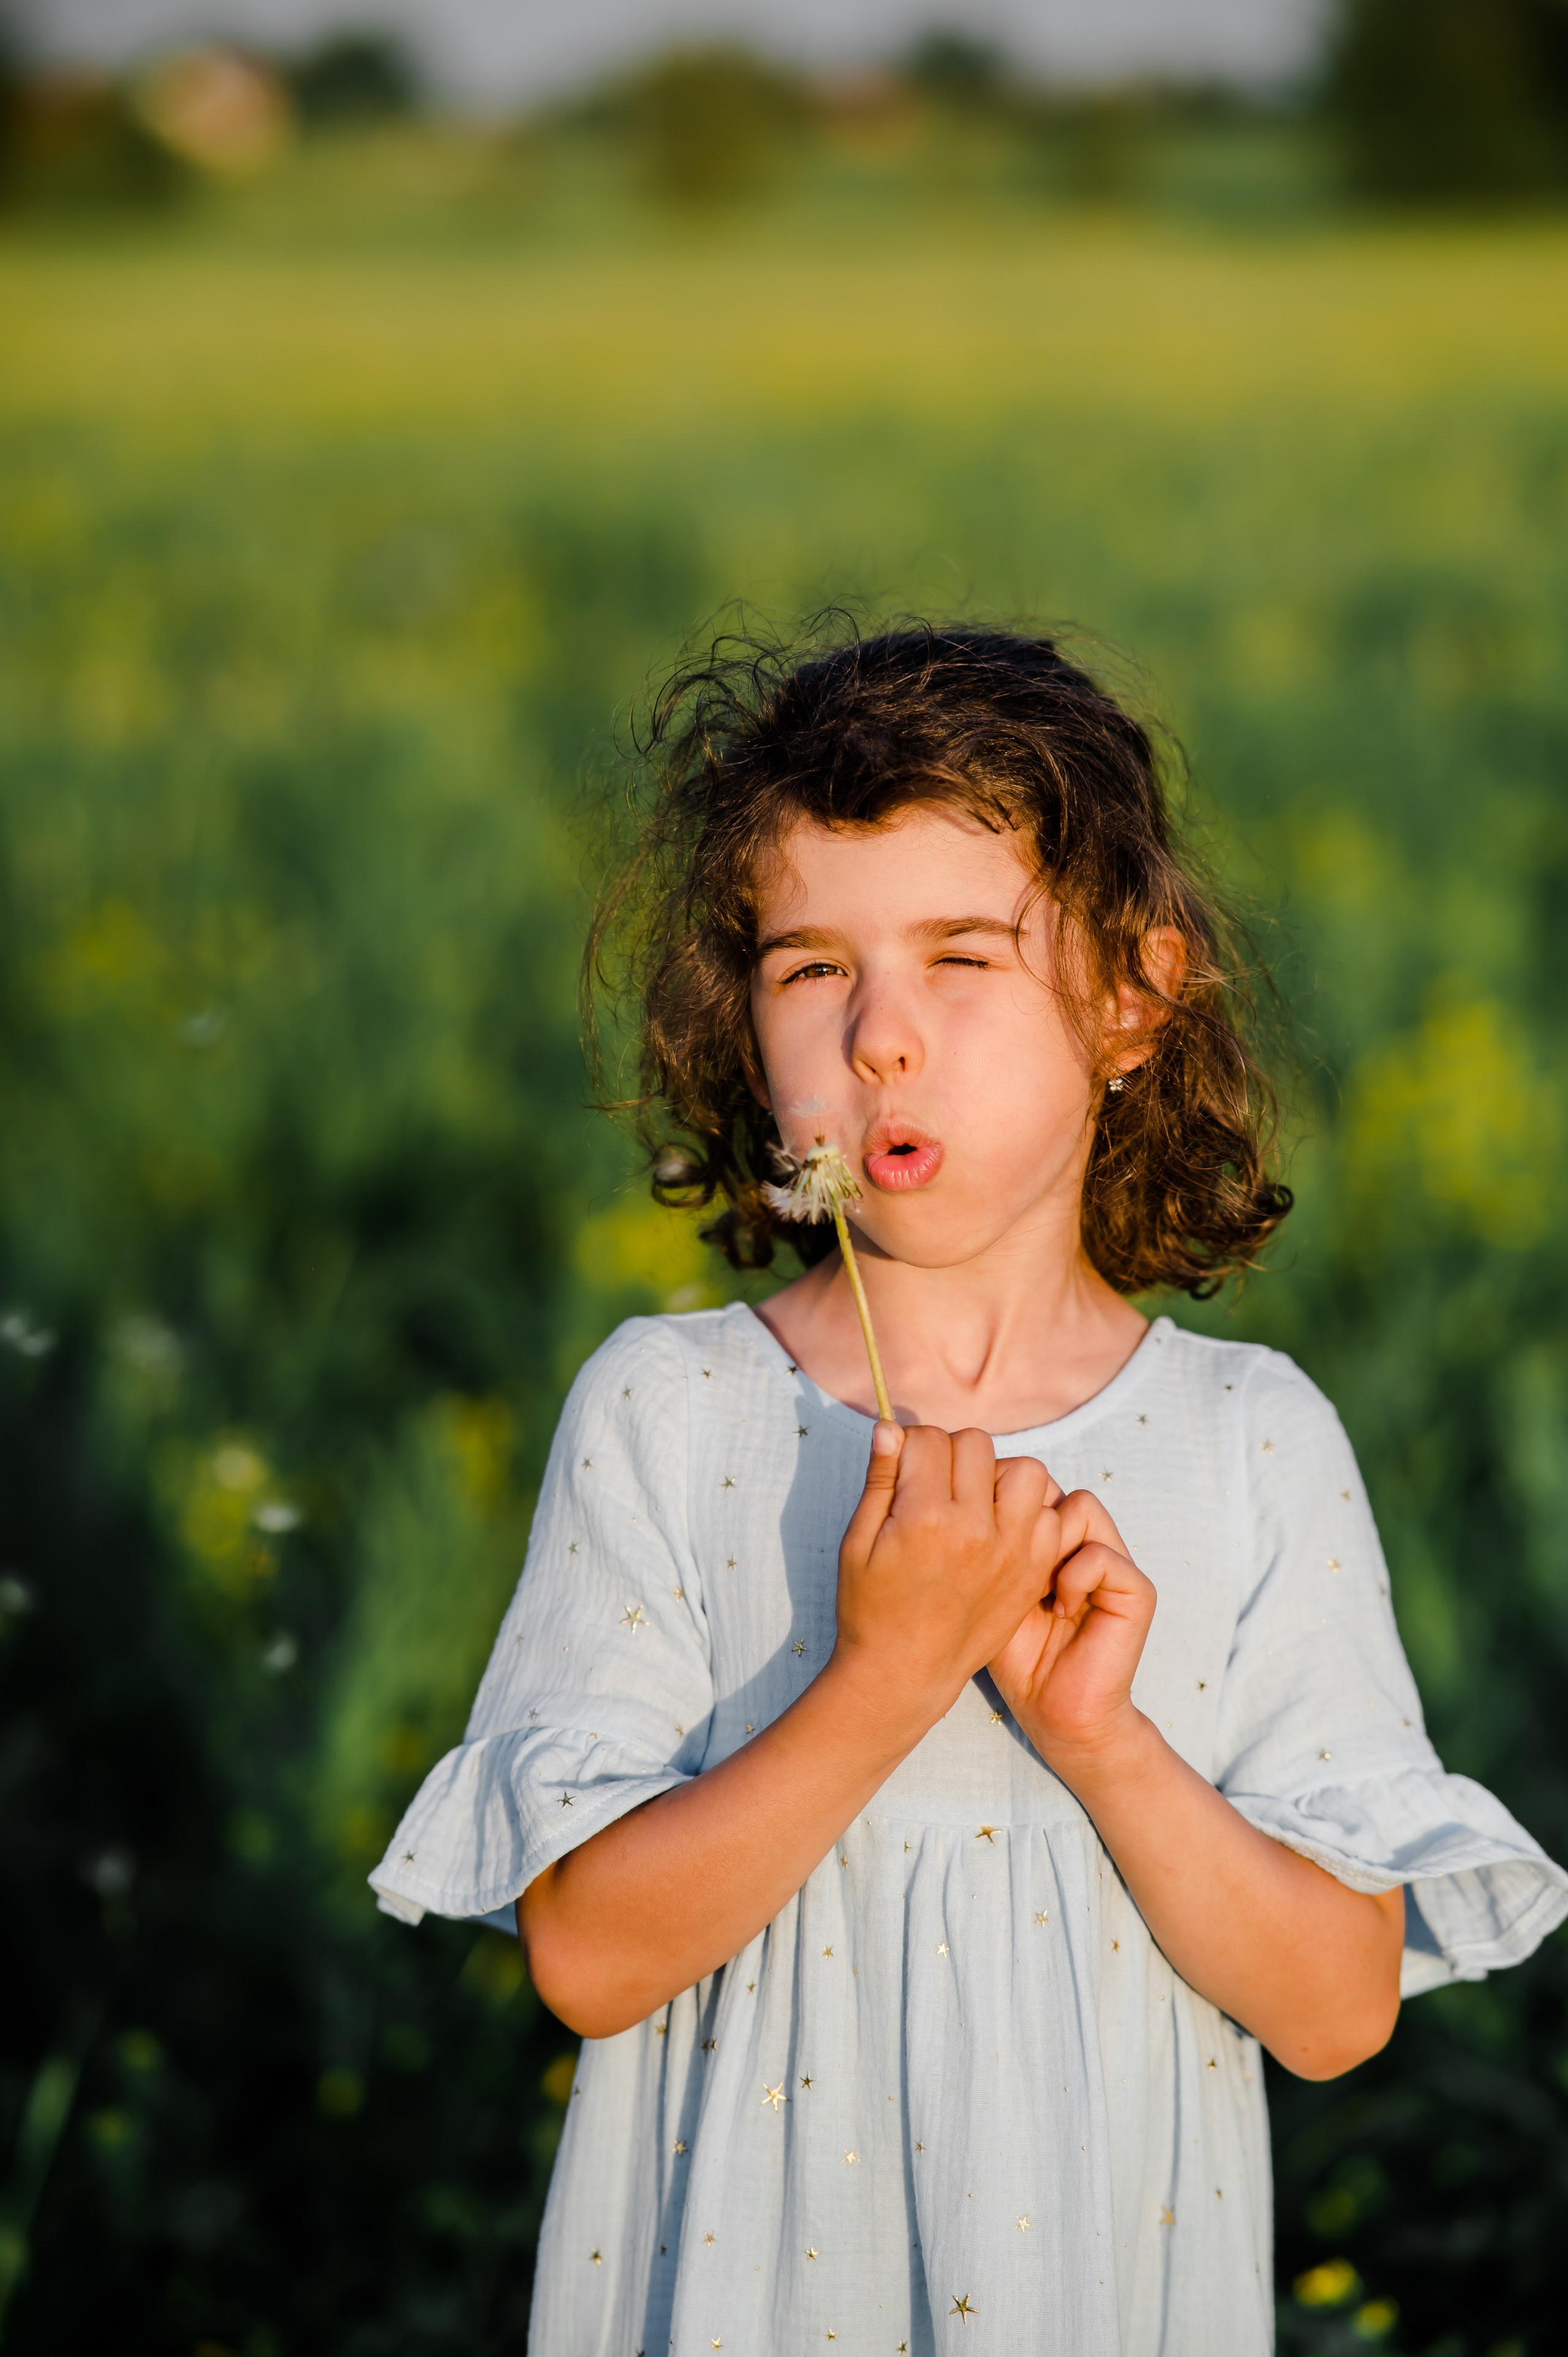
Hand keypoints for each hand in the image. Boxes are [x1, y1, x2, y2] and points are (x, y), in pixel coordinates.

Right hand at [832, 1422, 1056, 1730]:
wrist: (905, 1674)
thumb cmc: (871, 1609)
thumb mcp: (857, 1543)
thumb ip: (879, 1481)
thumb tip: (890, 1428)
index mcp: (925, 1518)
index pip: (928, 1439)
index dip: (910, 1446)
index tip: (902, 1469)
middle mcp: (976, 1530)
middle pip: (977, 1445)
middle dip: (951, 1454)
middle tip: (934, 1484)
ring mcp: (1013, 1551)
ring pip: (1026, 1471)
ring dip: (999, 1476)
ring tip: (973, 1502)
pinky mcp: (1033, 1571)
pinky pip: (1049, 1514)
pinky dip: (1029, 1511)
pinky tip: (999, 1529)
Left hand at [986, 1488, 1156, 1770]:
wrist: (1054, 1713)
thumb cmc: (1015, 1655)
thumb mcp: (989, 1585)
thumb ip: (986, 1536)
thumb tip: (963, 1487)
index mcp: (1053, 1536)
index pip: (1028, 1480)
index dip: (999, 1497)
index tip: (978, 1538)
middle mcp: (1086, 1540)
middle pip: (1051, 1484)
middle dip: (1020, 1517)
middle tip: (1005, 1565)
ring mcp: (1116, 1562)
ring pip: (1079, 1507)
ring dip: (1048, 1543)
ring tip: (1036, 1589)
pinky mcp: (1137, 1590)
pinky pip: (1100, 1553)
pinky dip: (1074, 1578)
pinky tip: (1058, 1610)